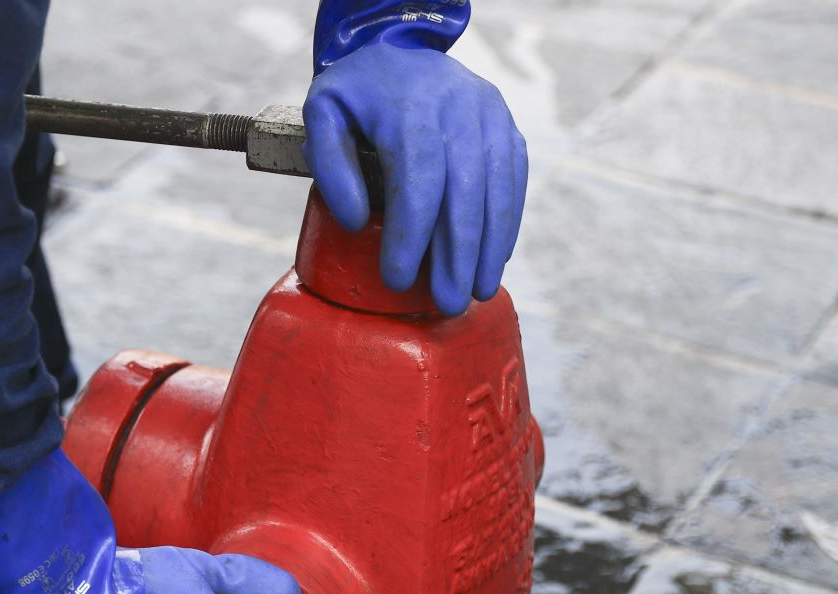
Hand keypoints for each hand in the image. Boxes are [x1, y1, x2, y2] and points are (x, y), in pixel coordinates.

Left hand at [303, 43, 527, 315]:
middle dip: (458, 254)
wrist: (399, 45)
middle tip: (449, 303)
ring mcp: (490, 115)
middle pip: (464, 193)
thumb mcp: (323, 112)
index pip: (419, 182)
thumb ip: (330, 164)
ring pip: (496, 188)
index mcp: (412, 109)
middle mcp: (460, 109)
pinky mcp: (505, 126)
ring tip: (478, 291)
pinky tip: (496, 257)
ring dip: (489, 246)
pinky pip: (514, 178)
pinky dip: (508, 220)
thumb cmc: (356, 91)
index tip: (399, 279)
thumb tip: (355, 220)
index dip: (412, 236)